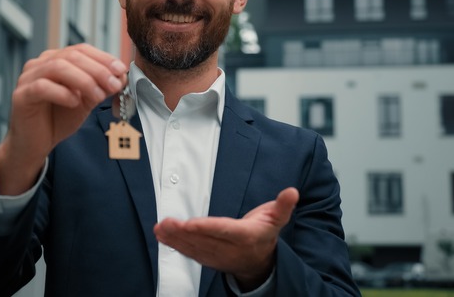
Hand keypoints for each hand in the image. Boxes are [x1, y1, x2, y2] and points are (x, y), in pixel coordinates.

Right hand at [0, 44, 126, 194]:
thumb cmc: (57, 119)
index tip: (121, 70)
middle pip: (71, 56)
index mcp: (56, 60)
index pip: (81, 50)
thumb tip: (119, 77)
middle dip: (98, 69)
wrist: (36, 144)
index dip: (103, 58)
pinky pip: (42, 87)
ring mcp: (28, 78)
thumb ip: (100, 87)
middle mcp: (40, 64)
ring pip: (57, 67)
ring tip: (98, 95)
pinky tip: (74, 102)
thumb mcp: (86, 101)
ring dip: (83, 80)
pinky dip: (62, 93)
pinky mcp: (21, 95)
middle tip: (114, 84)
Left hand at [153, 187, 298, 290]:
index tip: (190, 224)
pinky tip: (163, 237)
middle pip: (205, 241)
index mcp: (247, 237)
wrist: (261, 262)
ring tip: (161, 228)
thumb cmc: (264, 233)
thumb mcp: (276, 218)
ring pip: (195, 249)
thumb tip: (292, 192)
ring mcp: (219, 258)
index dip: (207, 228)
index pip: (224, 231)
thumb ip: (283, 205)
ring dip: (176, 239)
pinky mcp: (209, 260)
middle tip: (167, 223)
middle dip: (184, 233)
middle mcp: (232, 250)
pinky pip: (191, 254)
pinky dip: (176, 246)